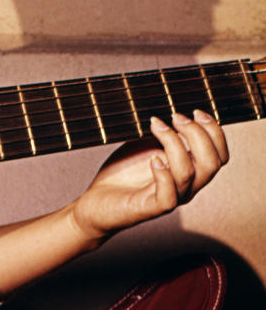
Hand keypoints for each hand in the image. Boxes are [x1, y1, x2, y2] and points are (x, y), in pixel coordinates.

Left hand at [69, 110, 228, 243]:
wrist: (98, 200)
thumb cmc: (123, 172)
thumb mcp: (145, 144)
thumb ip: (162, 132)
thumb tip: (170, 109)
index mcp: (190, 170)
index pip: (219, 155)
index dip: (214, 132)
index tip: (196, 112)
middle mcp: (186, 186)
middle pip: (212, 163)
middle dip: (198, 134)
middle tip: (176, 117)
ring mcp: (171, 197)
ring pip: (189, 174)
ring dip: (174, 144)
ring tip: (156, 126)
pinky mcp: (151, 208)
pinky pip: (168, 196)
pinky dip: (163, 175)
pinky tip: (153, 159)